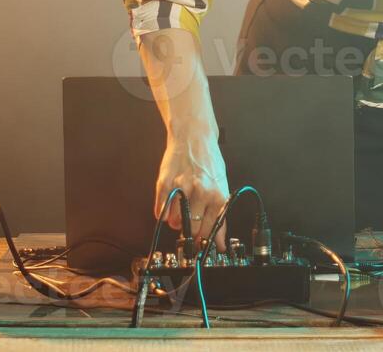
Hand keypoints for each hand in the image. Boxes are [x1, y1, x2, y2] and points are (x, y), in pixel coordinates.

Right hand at [155, 130, 230, 252]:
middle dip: (189, 232)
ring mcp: (181, 188)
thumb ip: (220, 214)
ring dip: (175, 222)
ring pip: (174, 222)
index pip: (210, 230)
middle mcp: (200, 192)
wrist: (194, 136)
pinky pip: (160, 210)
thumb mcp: (221, 186)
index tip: (200, 246)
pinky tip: (169, 206)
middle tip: (189, 225)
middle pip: (191, 230)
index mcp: (217, 195)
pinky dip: (163, 213)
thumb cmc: (208, 161)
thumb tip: (219, 241)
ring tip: (180, 211)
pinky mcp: (164, 183)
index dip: (204, 241)